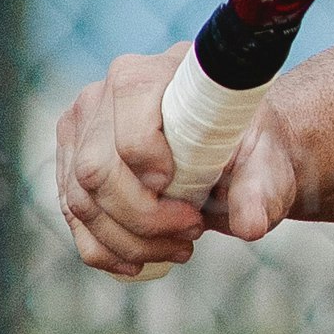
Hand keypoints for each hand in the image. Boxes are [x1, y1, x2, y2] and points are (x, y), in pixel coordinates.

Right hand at [50, 42, 302, 276]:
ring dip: (132, 240)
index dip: (148, 158)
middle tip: (193, 228)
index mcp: (149, 73)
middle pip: (96, 170)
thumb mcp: (264, 159)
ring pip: (82, 203)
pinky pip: (75, 222)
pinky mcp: (70, 170)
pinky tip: (140, 260)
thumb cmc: (244, 143)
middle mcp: (100, 98)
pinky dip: (107, 251)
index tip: (188, 193)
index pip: (127, 113)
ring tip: (180, 245)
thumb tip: (250, 224)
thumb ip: (259, 187)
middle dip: (145, 217)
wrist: (229, 149)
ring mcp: (78, 135)